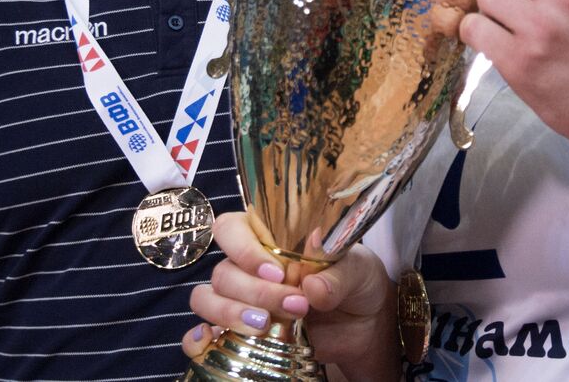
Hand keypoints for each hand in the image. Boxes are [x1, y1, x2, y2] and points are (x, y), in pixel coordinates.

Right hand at [183, 212, 398, 380]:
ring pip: (208, 299)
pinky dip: (202, 338)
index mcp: (271, 237)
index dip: (245, 249)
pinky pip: (205, 334)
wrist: (365, 323)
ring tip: (268, 324)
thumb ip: (337, 272)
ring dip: (231, 313)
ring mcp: (242, 299)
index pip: (232, 228)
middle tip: (295, 304)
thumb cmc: (356, 281)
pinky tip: (216, 340)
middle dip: (254, 291)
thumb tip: (313, 285)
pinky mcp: (241, 331)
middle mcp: (249, 266)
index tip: (277, 271)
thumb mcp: (358, 268)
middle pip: (223, 271)